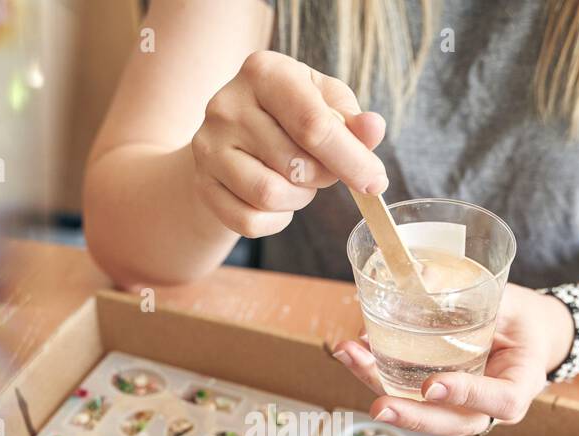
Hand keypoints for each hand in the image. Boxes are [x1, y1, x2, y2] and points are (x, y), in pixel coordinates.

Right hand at [190, 50, 388, 237]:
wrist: (231, 135)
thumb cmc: (289, 115)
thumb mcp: (324, 102)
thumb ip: (352, 120)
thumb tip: (373, 130)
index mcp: (264, 72)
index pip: (314, 125)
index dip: (352, 160)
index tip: (376, 182)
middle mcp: (227, 104)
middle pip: (296, 164)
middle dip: (323, 177)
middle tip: (322, 169)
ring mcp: (207, 145)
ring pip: (270, 195)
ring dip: (298, 199)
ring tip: (298, 182)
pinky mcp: (202, 183)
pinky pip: (249, 221)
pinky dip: (276, 221)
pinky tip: (279, 202)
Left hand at [333, 284, 575, 435]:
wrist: (524, 334)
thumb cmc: (522, 319)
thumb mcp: (514, 303)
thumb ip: (481, 295)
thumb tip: (422, 275)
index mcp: (520, 386)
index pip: (500, 401)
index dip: (467, 395)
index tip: (434, 385)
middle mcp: (488, 406)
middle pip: (452, 422)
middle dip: (412, 416)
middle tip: (380, 407)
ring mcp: (459, 406)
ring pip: (421, 409)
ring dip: (380, 386)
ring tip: (350, 356)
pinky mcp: (435, 397)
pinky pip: (406, 392)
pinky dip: (375, 372)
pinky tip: (353, 351)